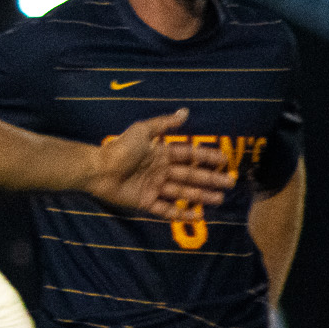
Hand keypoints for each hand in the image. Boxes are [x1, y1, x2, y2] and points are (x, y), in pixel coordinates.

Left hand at [83, 110, 233, 216]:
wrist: (99, 169)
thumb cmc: (120, 148)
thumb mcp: (142, 131)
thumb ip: (164, 123)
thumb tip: (185, 111)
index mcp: (161, 153)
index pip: (189, 155)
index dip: (206, 157)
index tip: (224, 160)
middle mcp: (161, 170)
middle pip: (190, 175)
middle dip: (210, 179)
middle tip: (230, 183)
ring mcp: (154, 187)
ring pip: (183, 192)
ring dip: (201, 196)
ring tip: (220, 199)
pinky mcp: (146, 202)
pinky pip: (167, 209)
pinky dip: (182, 213)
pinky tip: (198, 215)